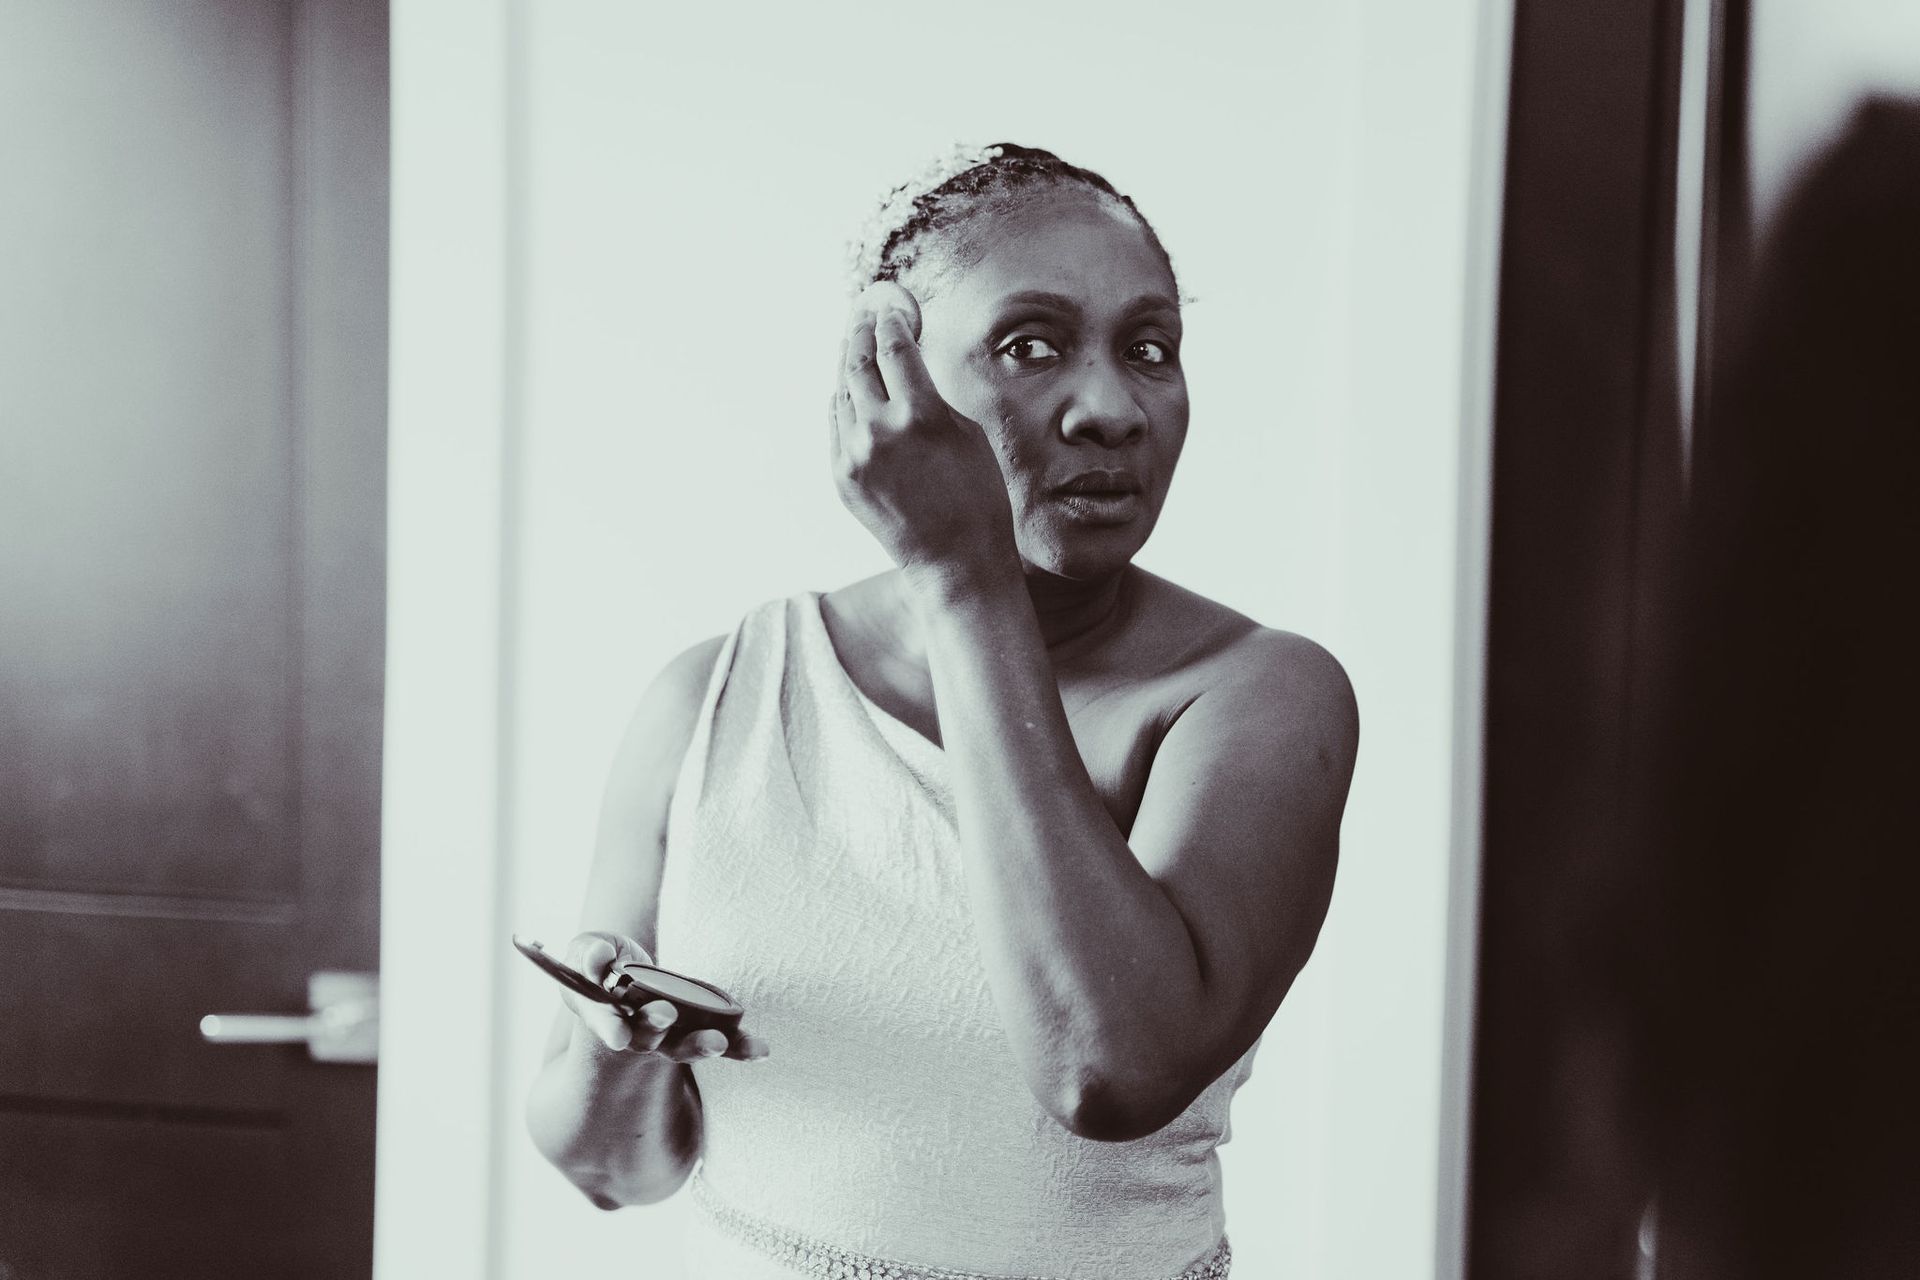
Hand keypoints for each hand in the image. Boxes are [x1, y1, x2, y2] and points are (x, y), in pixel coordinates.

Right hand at [561, 931, 768, 1062]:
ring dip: (701, 1045)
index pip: (606, 1023)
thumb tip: (599, 957)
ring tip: (718, 1042)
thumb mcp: (588, 950)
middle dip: (656, 1028)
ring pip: (683, 1046)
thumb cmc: (600, 960)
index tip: (618, 1036)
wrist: (625, 969)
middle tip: (667, 1015)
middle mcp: (637, 1033)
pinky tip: (761, 1049)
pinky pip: (721, 1041)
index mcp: (604, 1014)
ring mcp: (668, 1035)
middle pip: (646, 1038)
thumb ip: (589, 954)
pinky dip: (740, 1047)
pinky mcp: (697, 1030)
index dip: (611, 1029)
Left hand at [830, 286, 1019, 588]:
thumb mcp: (967, 432)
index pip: (895, 347)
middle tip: (864, 311)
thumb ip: (932, 394)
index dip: (892, 319)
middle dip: (862, 330)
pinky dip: (845, 400)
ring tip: (855, 341)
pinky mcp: (841, 476)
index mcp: (920, 414)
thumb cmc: (977, 496)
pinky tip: (851, 387)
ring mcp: (854, 455)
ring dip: (849, 362)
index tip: (892, 304)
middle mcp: (880, 430)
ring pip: (843, 391)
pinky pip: (837, 425)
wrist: (954, 560)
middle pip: (859, 361)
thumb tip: (909, 363)